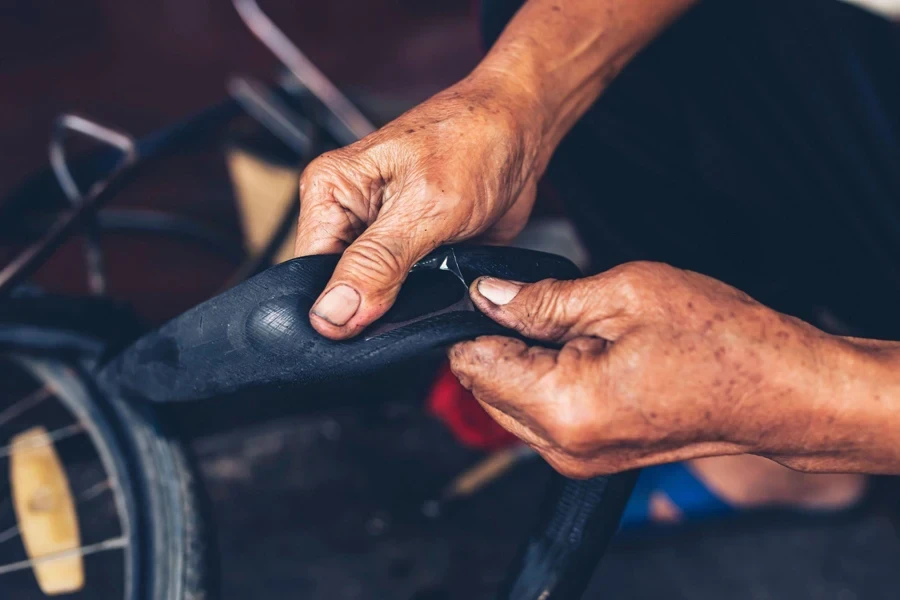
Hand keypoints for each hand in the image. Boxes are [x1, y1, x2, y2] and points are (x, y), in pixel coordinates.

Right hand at [295, 74, 544, 338]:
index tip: (363, 335)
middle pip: (338, 291)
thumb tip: (332, 315)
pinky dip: (422, 303)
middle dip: (370, 311)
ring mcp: (379, 236)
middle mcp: (348, 215)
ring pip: (372, 298)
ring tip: (432, 293)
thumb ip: (377, 263)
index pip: (308, 273)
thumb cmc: (475, 140)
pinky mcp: (411, 252)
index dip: (334, 311)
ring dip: (400, 308)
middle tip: (409, 309)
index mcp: (329, 192)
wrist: (523, 130)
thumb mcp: (425, 206)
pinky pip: (404, 295)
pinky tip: (441, 293)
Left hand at [448, 262, 866, 477]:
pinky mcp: (593, 456)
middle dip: (502, 342)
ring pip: (513, 402)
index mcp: (564, 408)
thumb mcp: (622, 294)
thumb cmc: (720, 341)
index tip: (501, 293)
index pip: (474, 366)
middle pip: (487, 388)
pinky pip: (544, 415)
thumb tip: (488, 295)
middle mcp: (564, 447)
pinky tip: (592, 352)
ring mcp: (579, 458)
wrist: (778, 389)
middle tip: (552, 304)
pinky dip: (551, 380)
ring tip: (584, 329)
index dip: (478, 322)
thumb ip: (541, 300)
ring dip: (528, 361)